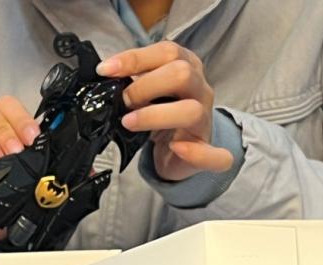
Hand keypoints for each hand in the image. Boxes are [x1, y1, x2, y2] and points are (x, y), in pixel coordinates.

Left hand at [97, 41, 231, 181]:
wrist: (178, 152)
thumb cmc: (160, 114)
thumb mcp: (147, 91)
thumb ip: (133, 80)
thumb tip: (106, 75)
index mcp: (187, 68)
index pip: (167, 51)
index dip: (135, 58)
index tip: (105, 70)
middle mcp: (199, 90)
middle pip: (182, 73)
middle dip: (145, 86)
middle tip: (122, 101)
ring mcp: (205, 121)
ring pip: (191, 111)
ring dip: (155, 115)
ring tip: (129, 122)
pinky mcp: (206, 151)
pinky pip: (216, 155)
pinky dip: (196, 154)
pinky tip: (176, 148)